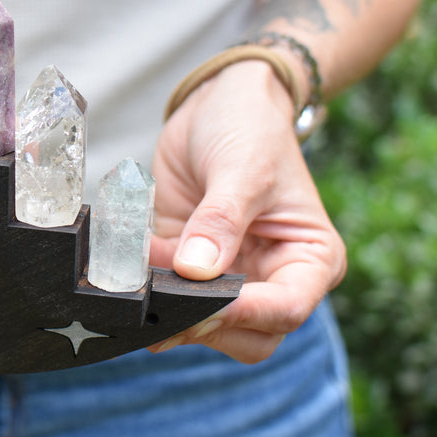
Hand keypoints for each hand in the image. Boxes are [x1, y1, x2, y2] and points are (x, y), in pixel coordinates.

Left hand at [147, 60, 346, 363]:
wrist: (219, 103)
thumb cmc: (251, 129)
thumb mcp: (242, 168)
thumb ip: (220, 221)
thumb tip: (196, 271)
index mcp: (310, 260)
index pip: (286, 309)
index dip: (244, 313)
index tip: (203, 303)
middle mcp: (272, 277)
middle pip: (246, 334)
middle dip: (204, 325)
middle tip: (160, 302)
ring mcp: (228, 275)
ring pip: (203, 325)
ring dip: (168, 310)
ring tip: (137, 283)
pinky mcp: (186, 265)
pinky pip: (166, 293)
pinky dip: (145, 286)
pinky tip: (126, 266)